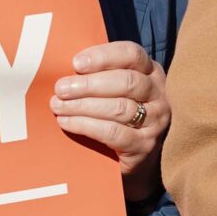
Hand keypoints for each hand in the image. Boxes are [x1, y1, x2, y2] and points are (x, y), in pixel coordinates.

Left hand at [50, 42, 169, 197]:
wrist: (132, 160)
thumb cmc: (115, 117)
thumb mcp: (113, 91)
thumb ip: (97, 76)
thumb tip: (63, 67)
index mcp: (151, 72)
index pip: (132, 55)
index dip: (103, 56)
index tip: (76, 63)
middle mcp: (158, 94)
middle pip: (127, 82)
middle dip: (89, 84)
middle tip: (61, 89)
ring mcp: (155, 121)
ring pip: (119, 108)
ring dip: (83, 106)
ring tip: (58, 106)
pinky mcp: (145, 145)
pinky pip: (114, 132)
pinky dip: (86, 126)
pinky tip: (67, 122)